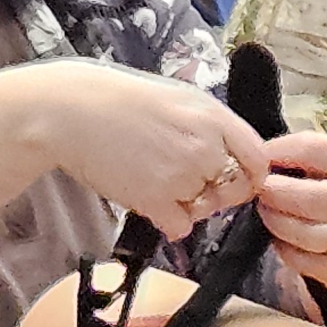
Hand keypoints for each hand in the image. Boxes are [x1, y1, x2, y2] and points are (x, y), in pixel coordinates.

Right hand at [0, 59, 267, 239]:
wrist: (68, 110)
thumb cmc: (118, 102)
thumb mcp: (176, 99)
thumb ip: (209, 128)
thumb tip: (232, 161)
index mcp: (212, 115)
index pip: (258, 159)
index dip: (249, 177)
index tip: (235, 181)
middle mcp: (204, 144)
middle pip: (233, 190)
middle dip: (214, 194)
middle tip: (183, 182)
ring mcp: (182, 172)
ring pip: (204, 210)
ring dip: (185, 204)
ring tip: (152, 177)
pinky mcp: (157, 198)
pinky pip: (179, 227)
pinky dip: (164, 220)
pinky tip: (144, 196)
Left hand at [255, 132, 326, 326]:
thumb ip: (319, 156)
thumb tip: (267, 157)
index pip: (308, 149)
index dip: (275, 152)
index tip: (259, 157)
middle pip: (297, 194)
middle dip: (268, 190)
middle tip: (258, 189)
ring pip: (297, 231)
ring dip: (272, 220)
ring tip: (267, 211)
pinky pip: (303, 261)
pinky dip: (284, 249)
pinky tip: (280, 238)